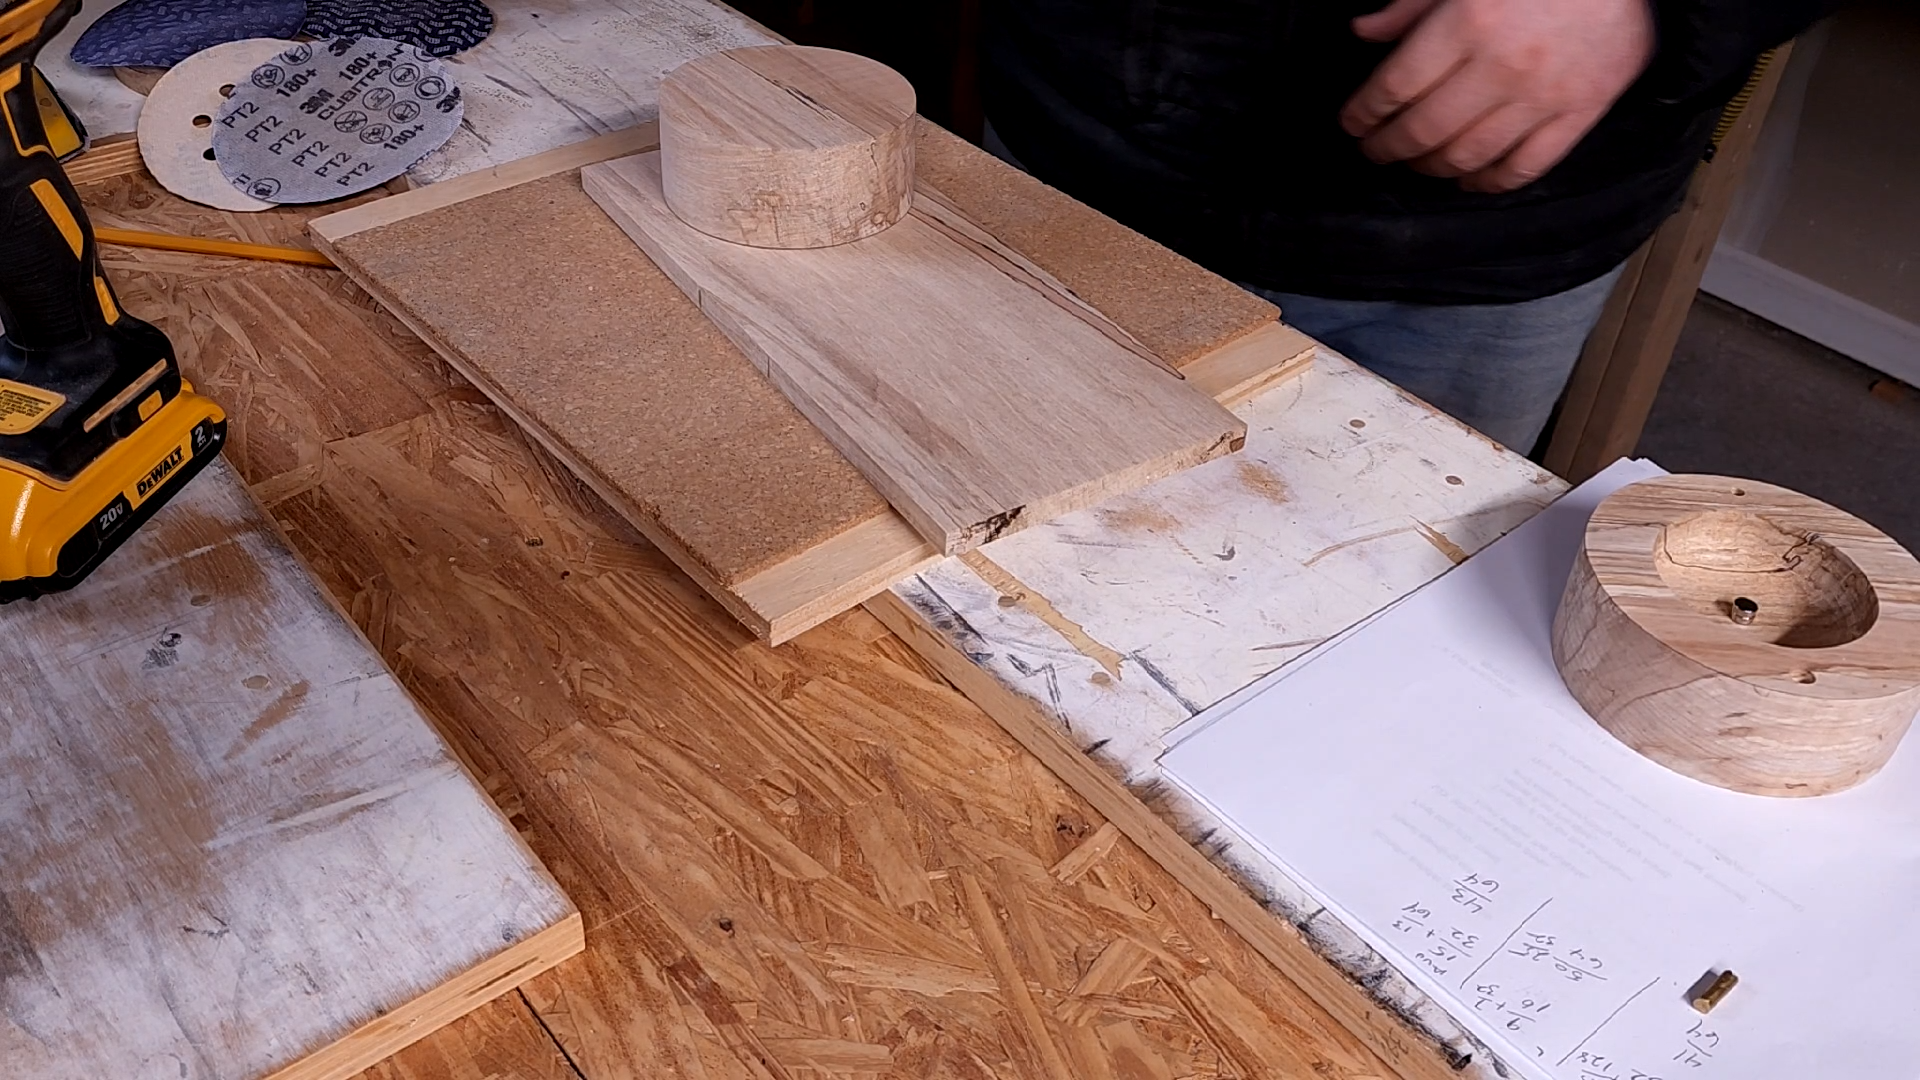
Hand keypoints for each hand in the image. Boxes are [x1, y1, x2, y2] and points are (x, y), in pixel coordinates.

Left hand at [1340, 0, 1655, 192]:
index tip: (1353, 123)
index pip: (1395, 85)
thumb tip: (1364, 31)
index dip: (1365, 111)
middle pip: (1423, 129)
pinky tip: (1468, 181)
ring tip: (1415, 162)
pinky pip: (1523, 167)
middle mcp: (1502, 66)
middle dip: (1388, 147)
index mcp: (1469, 22)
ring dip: (1430, 168)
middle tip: (1374, 149)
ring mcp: (1542, 97)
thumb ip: (1414, 4)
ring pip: (1466, 156)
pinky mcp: (1579, 114)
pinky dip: (1488, 183)